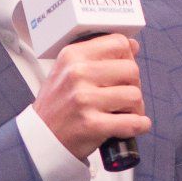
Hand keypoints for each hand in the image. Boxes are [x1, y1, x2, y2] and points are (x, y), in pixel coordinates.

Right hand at [34, 33, 151, 161]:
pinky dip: (139, 125)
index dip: (128, 58)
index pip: (119, 43)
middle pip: (131, 69)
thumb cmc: (59, 105)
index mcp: (73, 56)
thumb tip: (133, 45)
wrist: (42, 137)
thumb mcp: (68, 70)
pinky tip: (135, 125)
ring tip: (124, 112)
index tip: (122, 72)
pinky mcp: (92, 124)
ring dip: (136, 107)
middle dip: (134, 85)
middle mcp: (77, 74)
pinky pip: (132, 122)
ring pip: (134, 95)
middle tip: (123, 96)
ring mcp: (84, 99)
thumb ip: (98, 56)